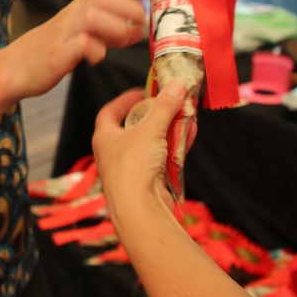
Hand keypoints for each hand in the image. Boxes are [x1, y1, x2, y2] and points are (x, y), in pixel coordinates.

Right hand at [8, 0, 149, 98]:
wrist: (17, 66)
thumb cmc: (57, 47)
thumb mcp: (86, 30)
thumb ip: (111, 26)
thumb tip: (140, 28)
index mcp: (83, 4)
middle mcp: (75, 12)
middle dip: (131, 10)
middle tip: (137, 30)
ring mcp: (65, 32)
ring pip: (94, 15)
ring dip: (117, 29)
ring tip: (120, 43)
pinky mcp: (58, 53)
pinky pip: (81, 44)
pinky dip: (96, 51)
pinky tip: (97, 58)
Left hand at [92, 81, 188, 226]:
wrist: (138, 211)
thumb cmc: (133, 168)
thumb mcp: (150, 130)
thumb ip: (165, 106)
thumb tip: (176, 85)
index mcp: (105, 137)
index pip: (110, 112)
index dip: (125, 100)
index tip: (143, 91)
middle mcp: (115, 152)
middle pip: (136, 126)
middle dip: (157, 113)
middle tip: (172, 102)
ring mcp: (132, 168)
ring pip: (153, 142)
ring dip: (171, 128)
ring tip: (187, 114)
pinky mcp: (149, 181)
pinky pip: (163, 157)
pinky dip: (176, 145)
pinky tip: (190, 132)